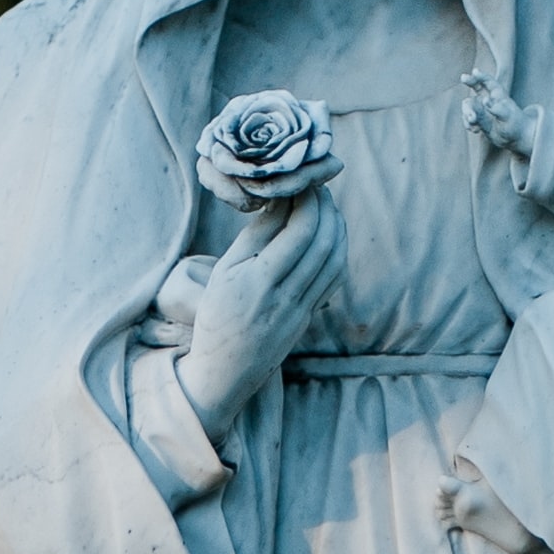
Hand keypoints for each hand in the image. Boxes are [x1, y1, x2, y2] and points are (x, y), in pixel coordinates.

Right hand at [178, 180, 342, 434]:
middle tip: (318, 188)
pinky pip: (332, 279)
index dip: (309, 201)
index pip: (299, 231)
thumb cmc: (216, 316)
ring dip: (336, 228)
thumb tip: (281, 199)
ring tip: (326, 207)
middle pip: (322, 243)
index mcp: (256, 281)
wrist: (224, 371)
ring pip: (335, 261)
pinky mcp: (308, 318)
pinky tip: (329, 236)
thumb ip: (255, 236)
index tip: (303, 182)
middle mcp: (283, 296)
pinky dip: (336, 251)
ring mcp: (300, 310)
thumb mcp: (223, 272)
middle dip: (326, 209)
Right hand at [460, 72, 533, 161]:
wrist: (515, 138)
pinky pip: (468, 119)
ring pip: (468, 106)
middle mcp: (488, 100)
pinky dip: (468, 124)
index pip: (487, 81)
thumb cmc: (515, 124)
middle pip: (474, 91)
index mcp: (497, 94)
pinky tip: (475, 130)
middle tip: (469, 104)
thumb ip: (496, 108)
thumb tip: (484, 100)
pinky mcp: (478, 120)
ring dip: (467, 114)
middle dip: (469, 93)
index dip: (480, 75)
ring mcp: (482, 110)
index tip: (474, 71)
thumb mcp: (508, 116)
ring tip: (473, 123)